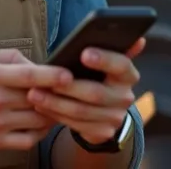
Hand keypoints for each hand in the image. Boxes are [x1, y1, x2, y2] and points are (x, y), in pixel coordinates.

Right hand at [0, 45, 74, 151]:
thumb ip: (8, 55)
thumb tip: (36, 63)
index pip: (29, 75)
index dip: (52, 76)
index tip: (69, 76)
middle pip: (38, 98)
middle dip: (55, 95)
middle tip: (65, 92)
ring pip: (37, 120)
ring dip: (50, 114)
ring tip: (53, 107)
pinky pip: (29, 139)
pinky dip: (39, 132)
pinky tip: (38, 123)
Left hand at [27, 37, 144, 144]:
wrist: (101, 109)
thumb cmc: (94, 74)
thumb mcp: (101, 60)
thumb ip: (108, 47)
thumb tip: (136, 38)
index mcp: (127, 74)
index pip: (121, 65)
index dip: (104, 59)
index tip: (83, 53)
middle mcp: (125, 97)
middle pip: (96, 93)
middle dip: (68, 87)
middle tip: (46, 80)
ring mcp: (115, 117)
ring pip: (82, 111)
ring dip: (55, 103)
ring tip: (33, 93)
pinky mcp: (103, 132)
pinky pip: (76, 125)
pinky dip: (56, 115)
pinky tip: (40, 107)